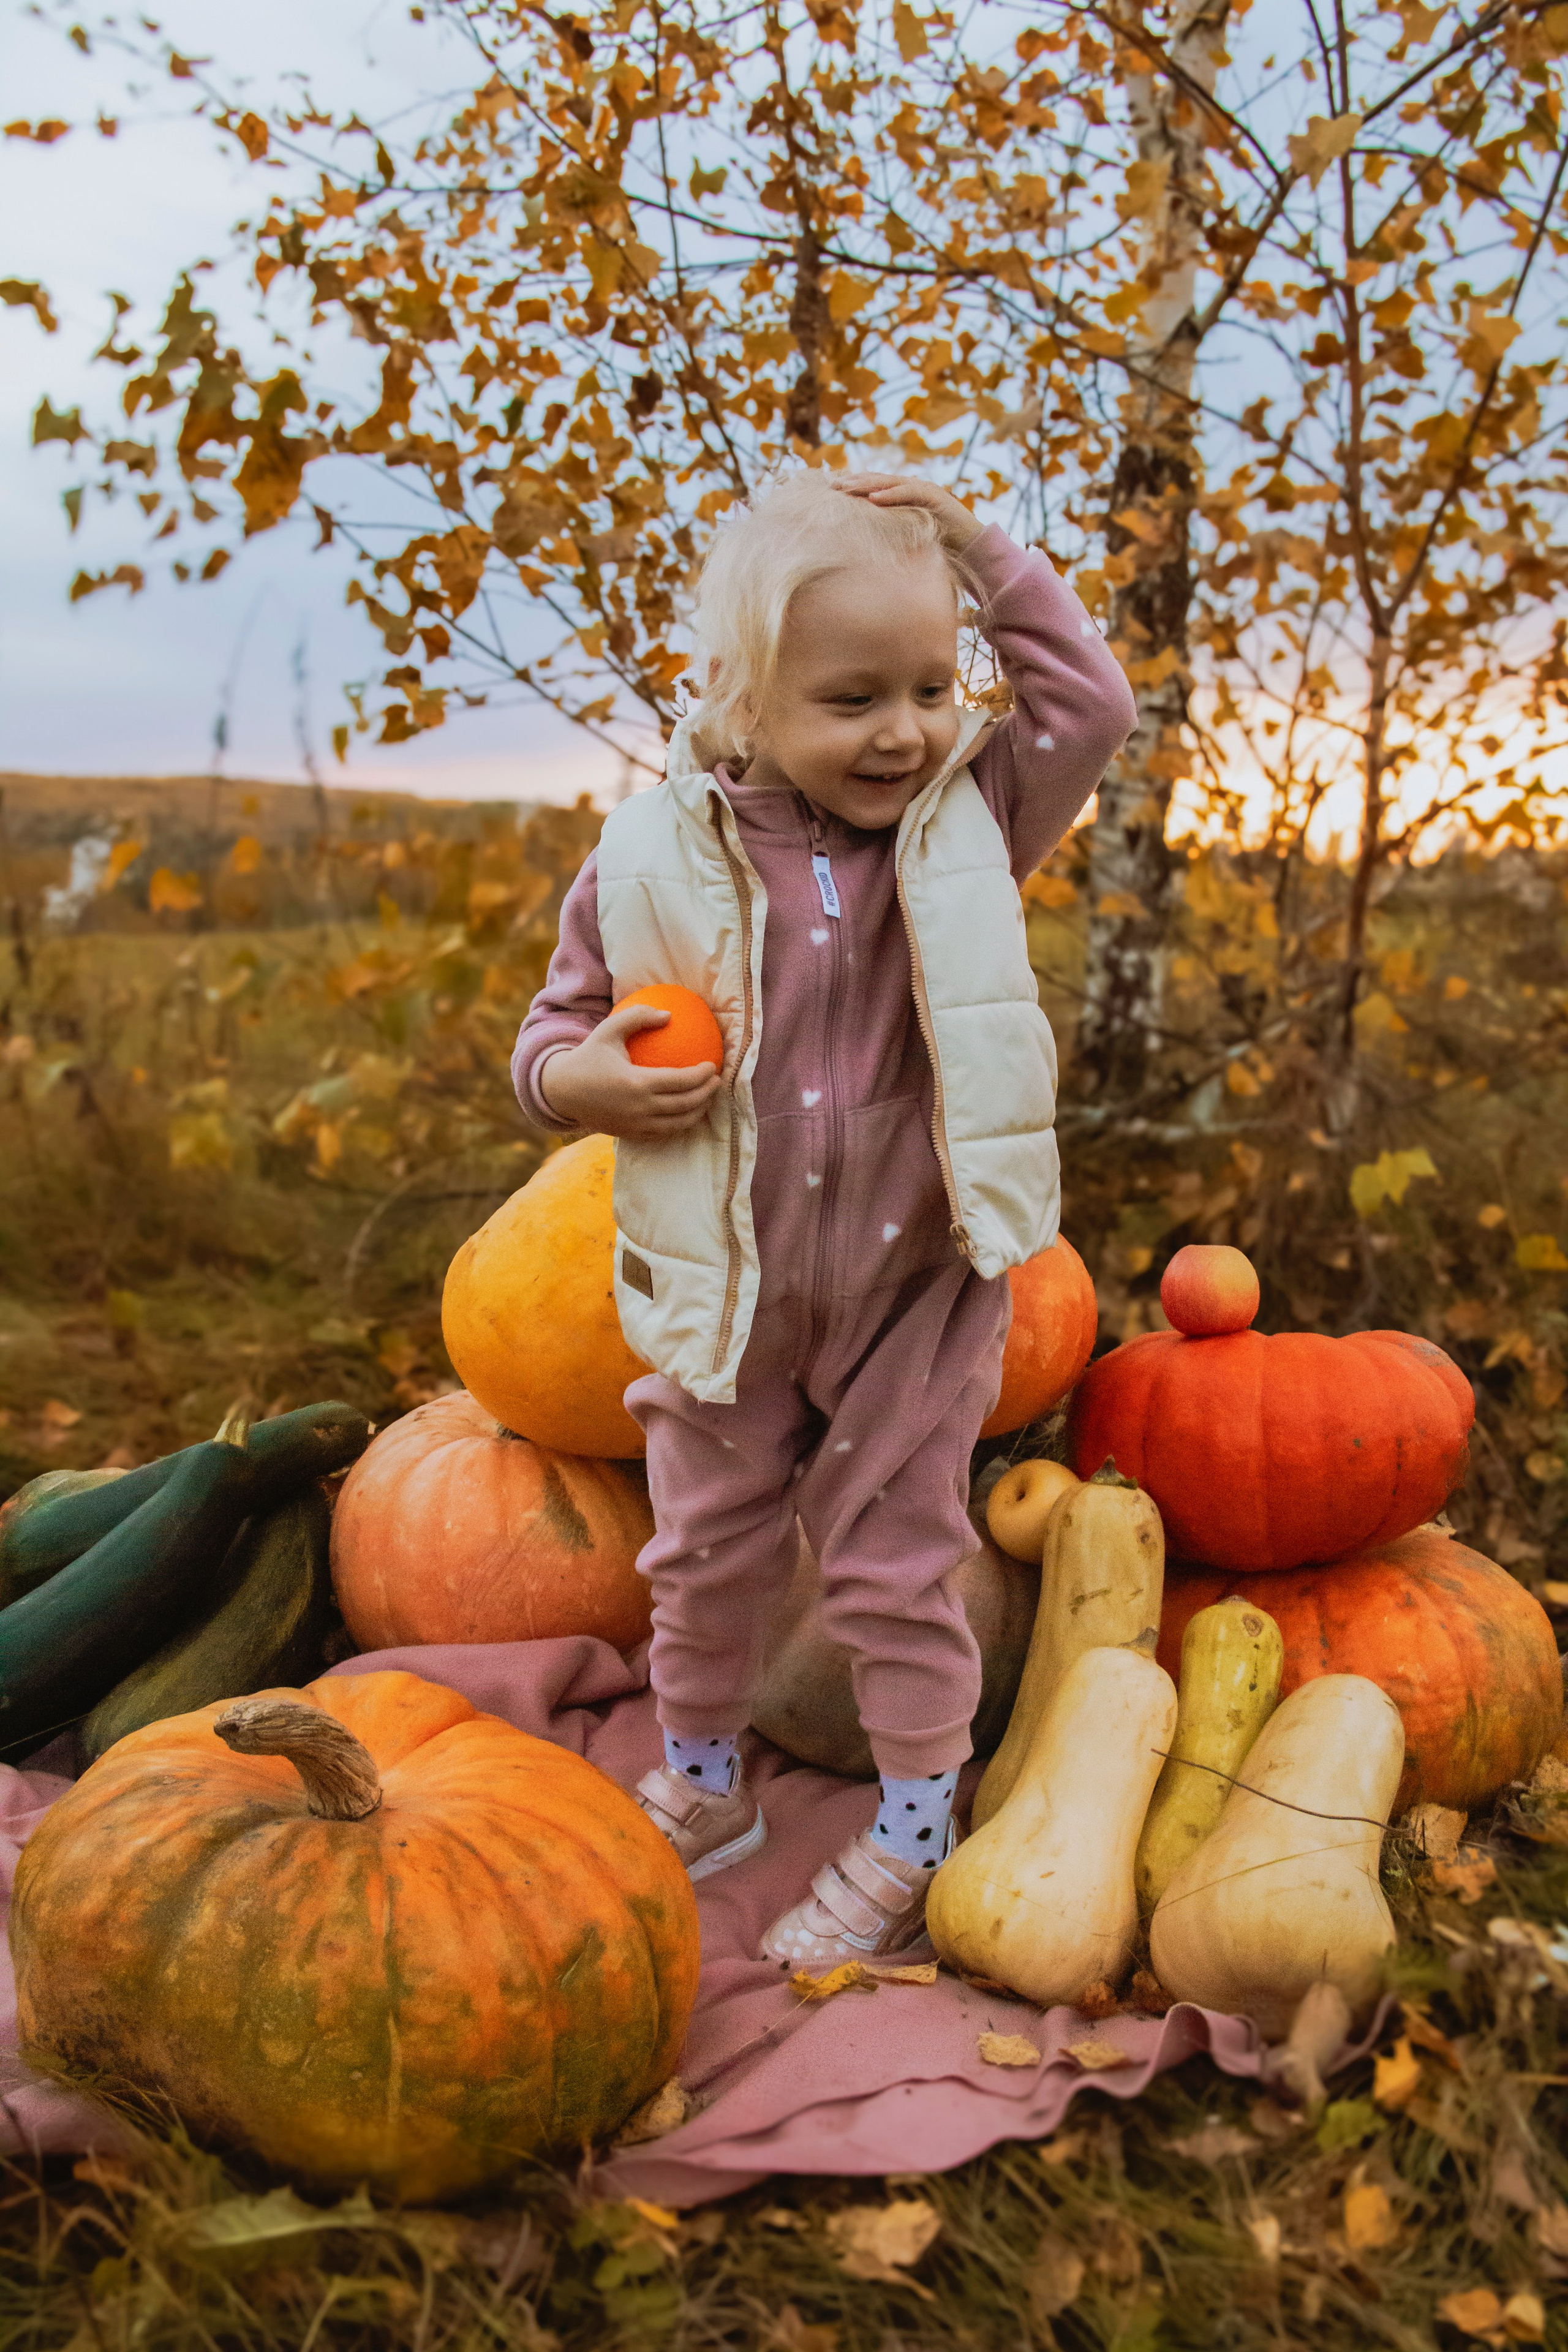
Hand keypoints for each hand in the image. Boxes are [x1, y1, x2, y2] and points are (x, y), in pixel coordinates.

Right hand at [538, 1001, 722, 1140]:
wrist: (562, 1091)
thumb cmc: (588, 1056)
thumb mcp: (608, 1030)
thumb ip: (638, 1016)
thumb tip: (668, 1014)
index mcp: (636, 1083)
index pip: (681, 1082)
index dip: (703, 1075)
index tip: (713, 1065)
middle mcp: (639, 1109)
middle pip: (686, 1104)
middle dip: (707, 1094)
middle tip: (717, 1081)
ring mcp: (636, 1126)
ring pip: (678, 1123)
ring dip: (698, 1111)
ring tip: (707, 1097)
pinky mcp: (631, 1135)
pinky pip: (664, 1132)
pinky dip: (680, 1123)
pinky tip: (687, 1111)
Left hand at [832, 472, 984, 552]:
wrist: (973, 549)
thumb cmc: (939, 549)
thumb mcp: (906, 539)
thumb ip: (889, 534)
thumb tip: (862, 543)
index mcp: (904, 497)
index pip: (874, 487)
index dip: (854, 487)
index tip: (829, 492)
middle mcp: (912, 488)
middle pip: (878, 481)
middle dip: (854, 481)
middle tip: (830, 485)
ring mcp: (924, 489)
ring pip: (890, 482)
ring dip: (866, 484)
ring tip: (845, 487)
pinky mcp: (935, 496)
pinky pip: (909, 493)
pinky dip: (891, 495)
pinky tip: (873, 499)